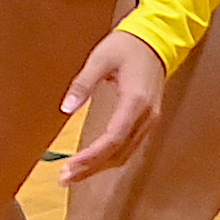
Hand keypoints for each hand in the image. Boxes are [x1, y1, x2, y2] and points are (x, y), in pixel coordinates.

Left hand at [58, 31, 167, 182]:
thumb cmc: (126, 47)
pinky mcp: (146, 121)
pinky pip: (129, 147)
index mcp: (136, 101)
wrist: (155, 41)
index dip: (93, 156)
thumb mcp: (100, 59)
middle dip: (92, 168)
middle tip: (64, 178)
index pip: (114, 138)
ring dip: (100, 167)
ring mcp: (150, 121)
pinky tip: (92, 164)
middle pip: (119, 152)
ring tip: (72, 175)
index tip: (71, 166)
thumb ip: (82, 84)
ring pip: (125, 154)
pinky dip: (110, 159)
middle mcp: (147, 116)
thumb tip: (66, 108)